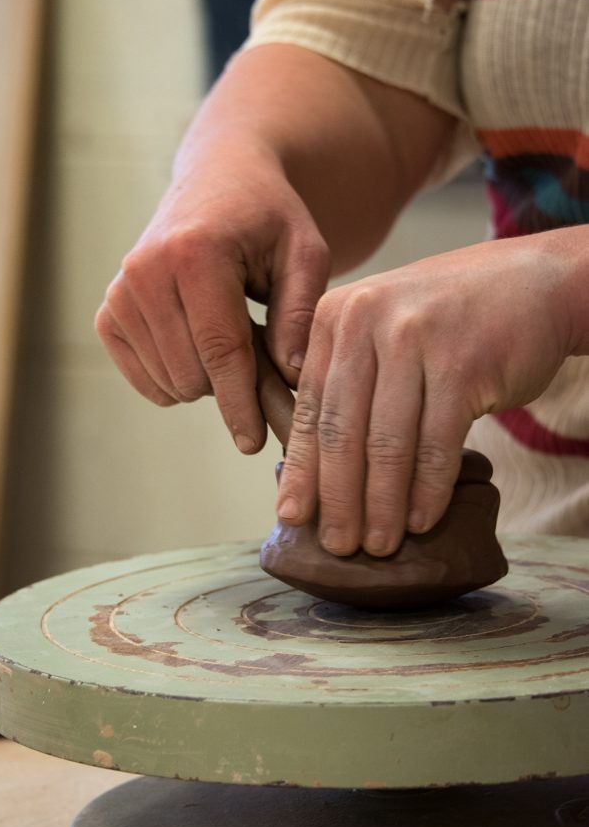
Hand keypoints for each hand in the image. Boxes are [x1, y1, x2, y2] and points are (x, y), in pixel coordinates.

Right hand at [95, 141, 329, 453]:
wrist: (220, 181)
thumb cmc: (269, 218)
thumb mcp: (306, 252)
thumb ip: (301, 313)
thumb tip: (292, 376)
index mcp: (195, 253)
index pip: (220, 350)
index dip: (240, 402)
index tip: (254, 442)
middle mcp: (145, 271)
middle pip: (193, 374)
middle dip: (234, 385)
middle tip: (265, 360)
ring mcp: (121, 293)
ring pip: (169, 382)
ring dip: (208, 378)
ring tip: (233, 335)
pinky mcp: (109, 312)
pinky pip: (144, 378)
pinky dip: (177, 377)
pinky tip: (200, 343)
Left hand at [276, 233, 574, 556]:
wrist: (533, 281)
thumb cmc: (451, 317)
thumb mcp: (384, 325)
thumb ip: (348, 375)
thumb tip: (317, 465)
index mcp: (336, 315)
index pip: (309, 405)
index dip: (301, 468)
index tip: (292, 515)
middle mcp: (367, 320)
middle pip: (341, 428)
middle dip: (336, 497)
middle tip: (337, 544)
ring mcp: (414, 338)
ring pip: (386, 442)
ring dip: (381, 505)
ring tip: (378, 544)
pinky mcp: (462, 363)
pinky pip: (435, 443)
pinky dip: (426, 490)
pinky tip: (421, 521)